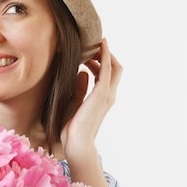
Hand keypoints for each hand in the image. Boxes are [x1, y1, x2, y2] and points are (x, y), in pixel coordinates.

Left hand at [60, 38, 121, 163]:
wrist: (76, 142)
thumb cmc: (71, 128)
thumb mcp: (74, 103)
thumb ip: (80, 88)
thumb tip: (82, 72)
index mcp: (102, 98)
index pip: (107, 74)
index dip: (101, 60)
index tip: (90, 51)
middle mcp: (108, 95)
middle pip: (115, 68)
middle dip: (106, 54)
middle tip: (93, 43)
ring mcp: (107, 94)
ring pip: (114, 66)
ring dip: (104, 52)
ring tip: (92, 43)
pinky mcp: (102, 93)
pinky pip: (107, 68)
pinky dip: (105, 55)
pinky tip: (100, 44)